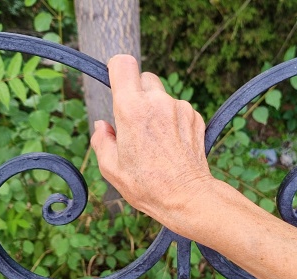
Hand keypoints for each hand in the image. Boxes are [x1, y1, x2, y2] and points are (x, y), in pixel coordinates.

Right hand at [91, 55, 214, 229]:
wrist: (188, 197)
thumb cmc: (147, 186)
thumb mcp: (111, 167)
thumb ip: (102, 140)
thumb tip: (103, 126)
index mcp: (131, 109)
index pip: (123, 64)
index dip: (117, 70)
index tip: (117, 84)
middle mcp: (158, 102)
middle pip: (144, 78)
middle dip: (137, 94)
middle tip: (135, 122)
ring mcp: (180, 107)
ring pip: (162, 95)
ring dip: (157, 109)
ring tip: (156, 140)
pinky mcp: (195, 116)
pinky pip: (178, 108)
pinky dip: (173, 119)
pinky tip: (172, 143)